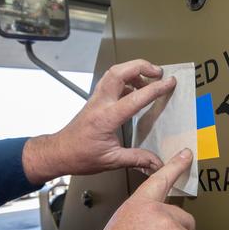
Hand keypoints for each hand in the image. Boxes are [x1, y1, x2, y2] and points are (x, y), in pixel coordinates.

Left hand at [22, 59, 176, 184]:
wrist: (59, 153)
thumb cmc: (79, 156)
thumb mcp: (111, 161)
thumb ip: (137, 159)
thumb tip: (157, 163)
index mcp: (106, 118)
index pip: (135, 97)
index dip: (155, 89)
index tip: (169, 83)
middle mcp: (100, 103)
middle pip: (119, 72)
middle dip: (141, 66)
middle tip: (158, 72)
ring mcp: (96, 99)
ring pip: (113, 73)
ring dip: (132, 69)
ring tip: (149, 77)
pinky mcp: (95, 100)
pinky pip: (110, 81)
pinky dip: (126, 79)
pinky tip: (135, 88)